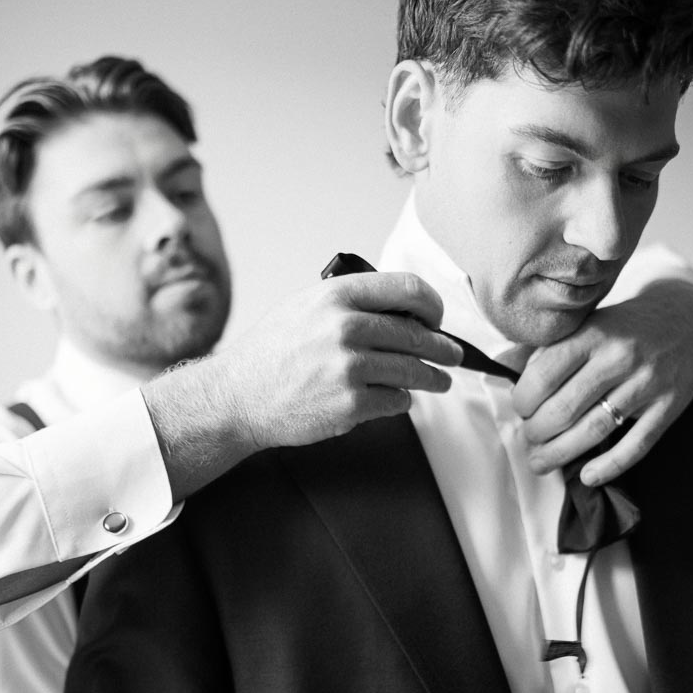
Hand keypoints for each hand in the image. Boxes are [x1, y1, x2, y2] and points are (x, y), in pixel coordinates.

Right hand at [145, 272, 462, 499]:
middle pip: (418, 335)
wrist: (238, 395)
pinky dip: (402, 400)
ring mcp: (349, 367)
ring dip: (433, 378)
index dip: (432, 305)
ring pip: (414, 371)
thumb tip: (404, 309)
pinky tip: (397, 398)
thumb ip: (352, 302)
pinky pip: (397, 400)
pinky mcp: (351, 403)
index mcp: (337, 295)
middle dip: (444, 348)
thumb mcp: (306, 306)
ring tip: (440, 381)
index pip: (408, 288)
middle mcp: (345, 327)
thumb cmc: (273, 351)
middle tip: (453, 355)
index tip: (437, 318)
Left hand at [512, 278, 692, 485]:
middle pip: (565, 408)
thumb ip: (545, 348)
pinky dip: (609, 466)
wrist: (684, 321)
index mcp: (593, 334)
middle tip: (529, 438)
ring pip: (595, 430)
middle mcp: (620, 357)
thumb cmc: (622, 328)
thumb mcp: (584, 325)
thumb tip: (502, 367)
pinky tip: (587, 476)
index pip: (544, 375)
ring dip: (561, 453)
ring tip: (541, 462)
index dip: (523, 400)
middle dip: (537, 432)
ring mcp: (647, 384)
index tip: (521, 409)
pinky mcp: (669, 407)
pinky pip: (636, 445)